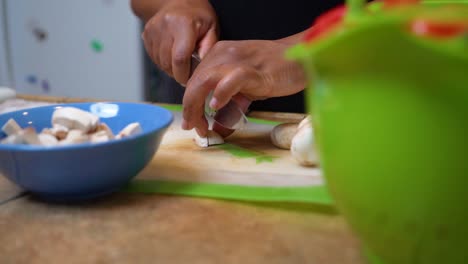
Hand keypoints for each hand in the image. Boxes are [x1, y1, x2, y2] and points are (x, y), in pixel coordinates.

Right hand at [141, 0, 217, 84]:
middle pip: (167, 63)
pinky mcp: (146, 34)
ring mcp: (153, 30)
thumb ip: (208, 50)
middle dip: (177, 73)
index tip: (189, 79)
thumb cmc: (198, 15)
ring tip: (181, 60)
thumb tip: (203, 70)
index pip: (179, 58)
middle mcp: (165, 26)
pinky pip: (153, 57)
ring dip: (170, 67)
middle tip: (188, 70)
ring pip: (159, 62)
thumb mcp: (211, 29)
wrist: (179, 0)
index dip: (183, 74)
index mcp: (183, 24)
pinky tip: (172, 53)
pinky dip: (163, 61)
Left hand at [181, 40, 306, 136]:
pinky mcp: (254, 70)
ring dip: (198, 106)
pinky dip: (221, 93)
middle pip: (195, 82)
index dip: (190, 104)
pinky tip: (216, 106)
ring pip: (206, 81)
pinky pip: (231, 80)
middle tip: (195, 128)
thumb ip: (230, 102)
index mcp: (219, 54)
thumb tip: (217, 127)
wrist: (301, 57)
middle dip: (190, 109)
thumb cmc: (274, 71)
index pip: (195, 80)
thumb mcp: (245, 86)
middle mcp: (223, 54)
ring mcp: (238, 60)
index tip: (193, 123)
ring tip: (201, 124)